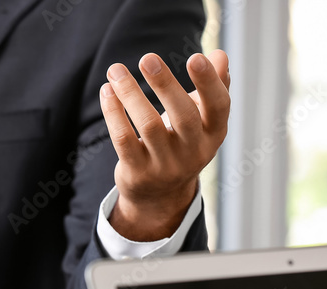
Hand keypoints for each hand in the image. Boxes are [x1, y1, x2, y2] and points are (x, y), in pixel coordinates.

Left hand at [100, 50, 231, 241]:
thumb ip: (213, 87)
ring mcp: (165, 165)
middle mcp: (193, 152)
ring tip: (115, 70)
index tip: (196, 56)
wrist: (159, 195)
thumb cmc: (182, 144)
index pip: (219, 107)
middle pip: (183, 116)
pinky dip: (114, 113)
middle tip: (147, 58)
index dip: (210, 83)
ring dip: (130, 94)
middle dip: (165, 84)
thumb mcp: (202, 121)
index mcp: (213, 134)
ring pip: (148, 125)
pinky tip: (107, 91)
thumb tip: (220, 54)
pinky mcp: (138, 172)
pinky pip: (124, 139)